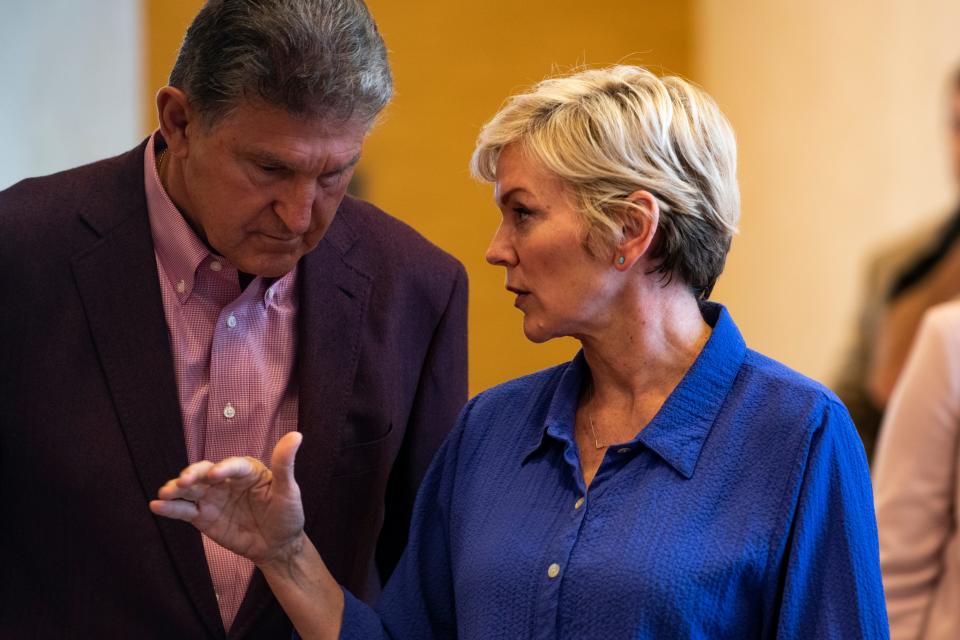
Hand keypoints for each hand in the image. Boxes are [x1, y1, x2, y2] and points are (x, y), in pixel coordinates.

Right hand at [150, 431, 305, 565]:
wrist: (278, 545)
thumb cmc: (287, 514)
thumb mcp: (289, 491)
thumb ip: (285, 465)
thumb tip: (296, 435)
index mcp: (247, 470)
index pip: (233, 465)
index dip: (224, 468)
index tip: (215, 474)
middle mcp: (226, 480)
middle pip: (205, 473)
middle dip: (193, 475)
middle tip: (183, 481)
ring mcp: (212, 498)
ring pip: (190, 490)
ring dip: (175, 489)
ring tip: (165, 493)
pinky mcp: (202, 517)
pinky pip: (184, 510)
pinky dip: (170, 508)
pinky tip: (157, 506)